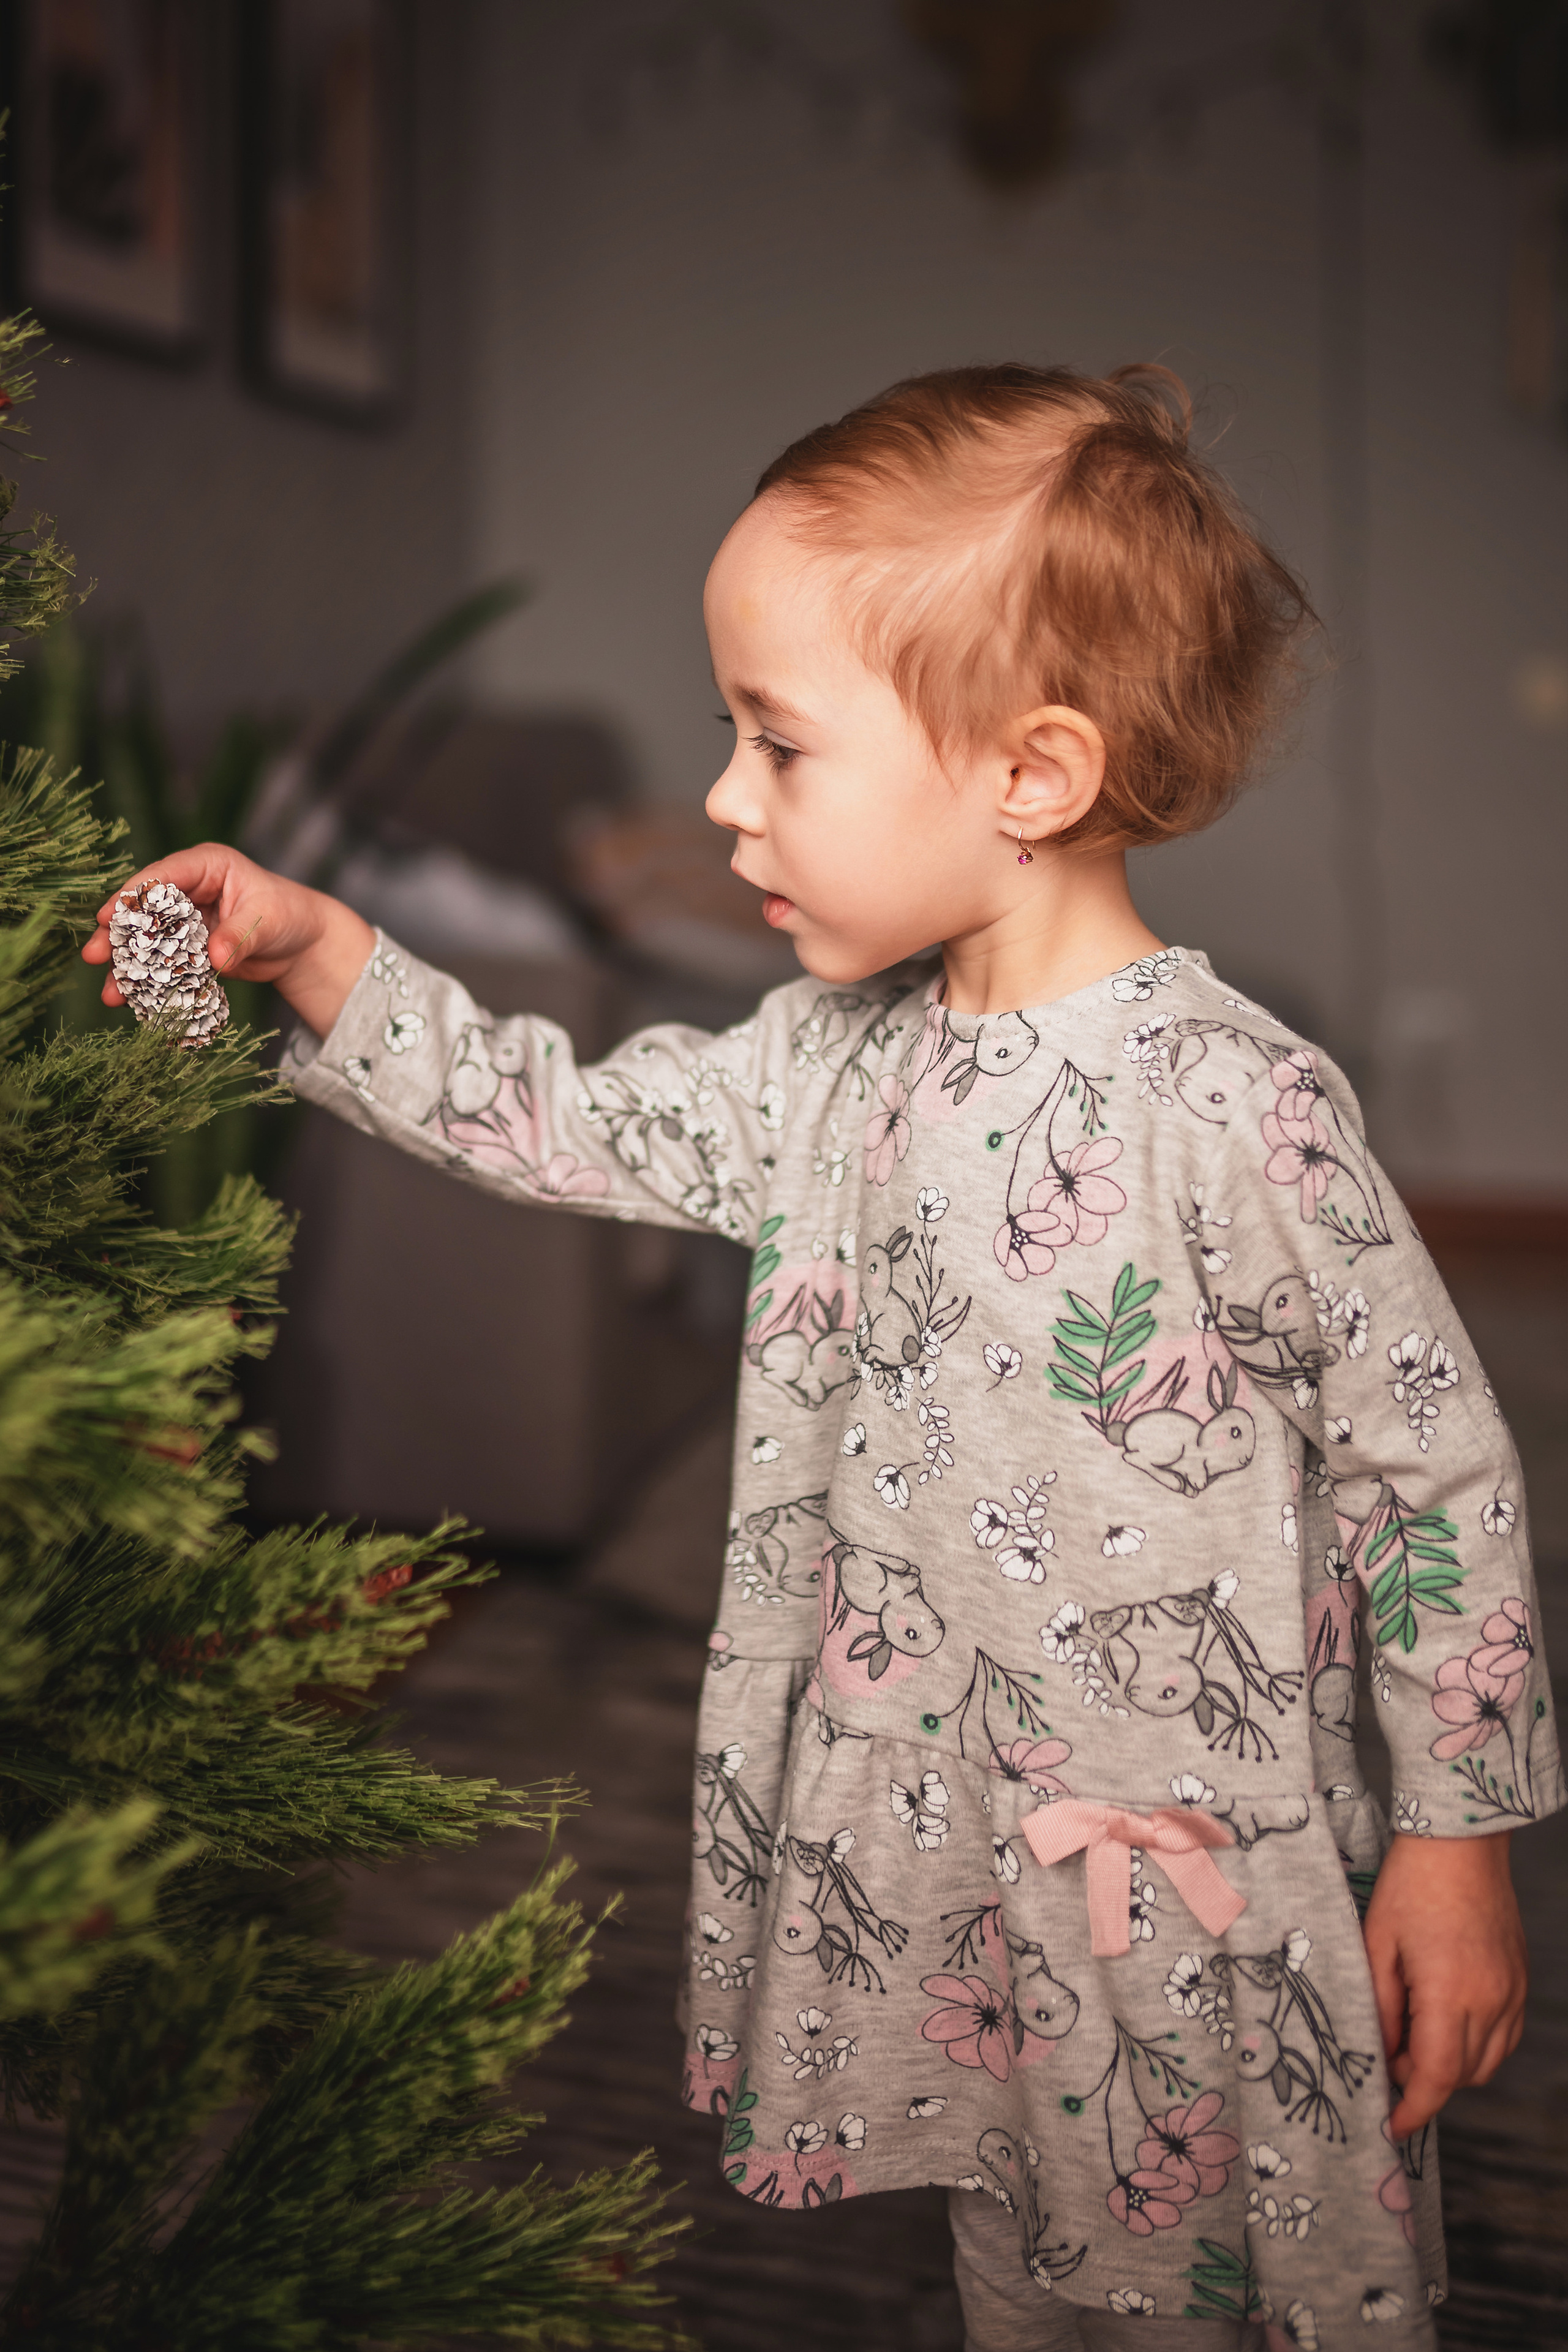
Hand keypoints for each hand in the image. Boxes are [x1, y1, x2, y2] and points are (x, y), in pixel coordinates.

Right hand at [82, 844, 375, 1039]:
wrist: (305, 944)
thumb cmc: (290, 916)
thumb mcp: (267, 921)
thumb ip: (238, 937)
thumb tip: (215, 957)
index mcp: (207, 866)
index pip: (162, 876)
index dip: (131, 896)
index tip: (107, 917)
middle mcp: (191, 889)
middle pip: (146, 911)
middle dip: (118, 935)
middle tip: (93, 956)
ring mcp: (188, 920)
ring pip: (150, 941)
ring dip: (129, 967)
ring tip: (110, 993)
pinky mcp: (191, 948)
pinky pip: (166, 964)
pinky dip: (152, 982)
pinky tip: (134, 1003)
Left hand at [1363, 1830, 1525, 2138]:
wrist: (1461, 1842)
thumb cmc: (1411, 1886)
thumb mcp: (1376, 1944)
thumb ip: (1379, 2006)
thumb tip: (1382, 2054)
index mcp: (1450, 1993)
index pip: (1435, 2077)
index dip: (1413, 2110)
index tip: (1391, 2128)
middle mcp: (1491, 2000)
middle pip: (1461, 2077)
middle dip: (1423, 2085)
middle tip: (1388, 2060)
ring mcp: (1511, 1991)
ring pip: (1486, 2063)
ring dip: (1451, 2069)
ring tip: (1413, 2037)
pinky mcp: (1519, 1980)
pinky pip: (1503, 2038)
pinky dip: (1475, 2047)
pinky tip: (1445, 2023)